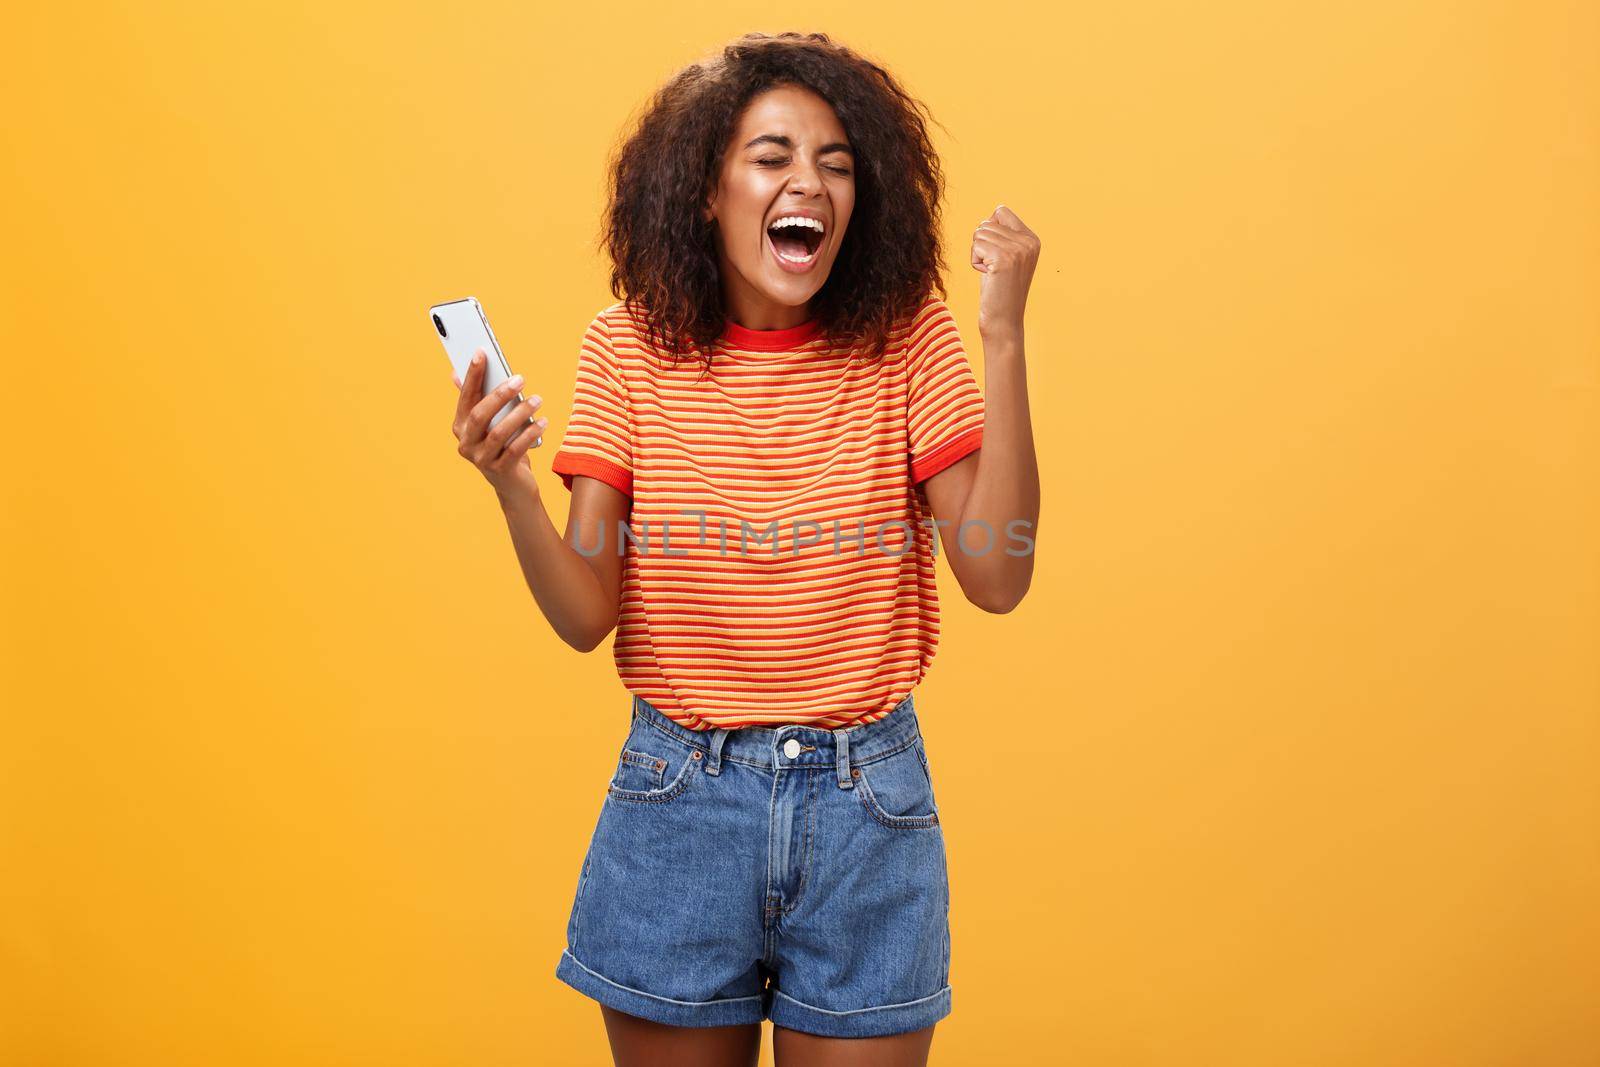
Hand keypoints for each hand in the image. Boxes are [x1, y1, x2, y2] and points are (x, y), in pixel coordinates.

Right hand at [451, 348, 546, 497]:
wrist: (513, 485)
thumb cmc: (502, 446)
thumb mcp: (489, 423)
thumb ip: (477, 400)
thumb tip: (456, 373)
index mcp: (460, 426)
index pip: (465, 397)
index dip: (472, 375)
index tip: (481, 353)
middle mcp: (465, 443)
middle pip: (480, 414)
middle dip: (500, 394)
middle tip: (520, 378)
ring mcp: (480, 459)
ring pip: (499, 432)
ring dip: (520, 413)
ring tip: (537, 400)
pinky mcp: (499, 471)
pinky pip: (515, 449)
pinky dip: (530, 434)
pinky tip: (543, 422)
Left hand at [970, 204, 1040, 341]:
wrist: (1003, 320)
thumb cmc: (999, 290)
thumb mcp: (1007, 258)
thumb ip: (1004, 236)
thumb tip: (993, 213)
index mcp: (1032, 239)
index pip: (1001, 211)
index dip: (989, 230)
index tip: (996, 254)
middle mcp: (1028, 241)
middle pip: (986, 222)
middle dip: (981, 245)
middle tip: (993, 268)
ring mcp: (1018, 249)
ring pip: (979, 233)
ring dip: (977, 254)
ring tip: (991, 273)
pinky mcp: (1004, 258)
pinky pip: (976, 246)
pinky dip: (975, 261)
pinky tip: (987, 276)